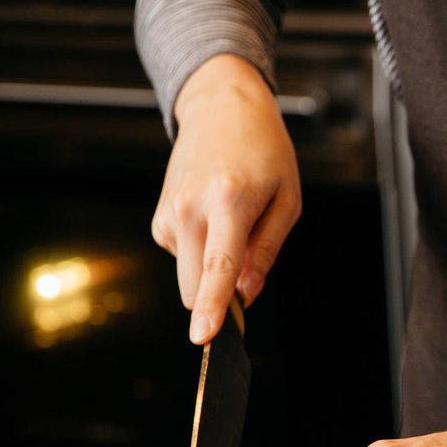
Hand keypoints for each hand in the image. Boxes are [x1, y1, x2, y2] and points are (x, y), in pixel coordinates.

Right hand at [153, 54, 300, 343]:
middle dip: (219, 298)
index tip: (203, 337)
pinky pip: (183, 259)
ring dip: (213, 269)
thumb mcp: (287, 199)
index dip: (212, 307)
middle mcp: (190, 209)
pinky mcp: (159, 221)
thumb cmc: (263, 152)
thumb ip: (267, 250)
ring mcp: (169, 214)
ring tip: (232, 222)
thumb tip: (247, 293)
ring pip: (189, 278)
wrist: (220, 109)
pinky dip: (201, 252)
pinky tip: (212, 217)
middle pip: (195, 287)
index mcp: (229, 201)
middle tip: (249, 269)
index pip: (219, 266)